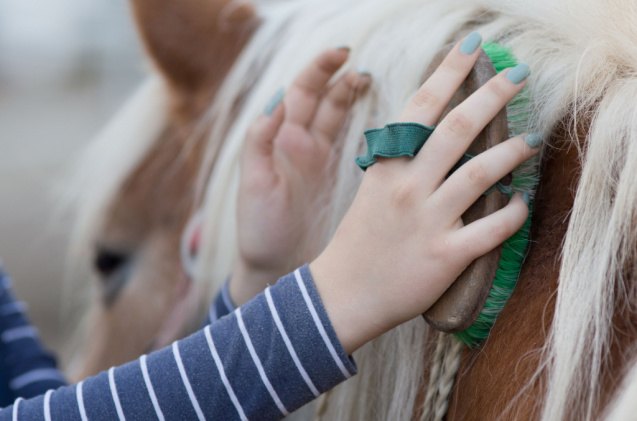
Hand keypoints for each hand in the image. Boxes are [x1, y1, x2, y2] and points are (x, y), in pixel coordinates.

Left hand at [232, 48, 370, 304]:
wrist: (274, 266)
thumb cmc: (260, 229)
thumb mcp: (253, 185)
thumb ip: (260, 143)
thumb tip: (277, 100)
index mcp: (281, 142)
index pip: (300, 95)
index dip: (318, 70)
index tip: (340, 55)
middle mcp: (302, 146)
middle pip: (324, 100)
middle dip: (340, 78)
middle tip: (363, 69)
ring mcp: (322, 161)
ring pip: (340, 118)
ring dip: (353, 97)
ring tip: (371, 82)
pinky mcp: (338, 180)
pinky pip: (354, 145)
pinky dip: (366, 127)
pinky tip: (383, 121)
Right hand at [311, 36, 538, 352]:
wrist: (343, 293)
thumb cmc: (358, 241)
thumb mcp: (371, 191)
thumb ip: (400, 164)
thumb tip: (434, 140)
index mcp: (386, 167)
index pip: (419, 108)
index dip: (448, 73)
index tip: (471, 47)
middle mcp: (407, 187)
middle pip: (456, 129)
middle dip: (492, 95)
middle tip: (518, 74)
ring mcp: (427, 221)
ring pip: (479, 174)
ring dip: (512, 152)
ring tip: (531, 139)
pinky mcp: (446, 255)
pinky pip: (491, 229)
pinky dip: (513, 213)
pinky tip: (521, 202)